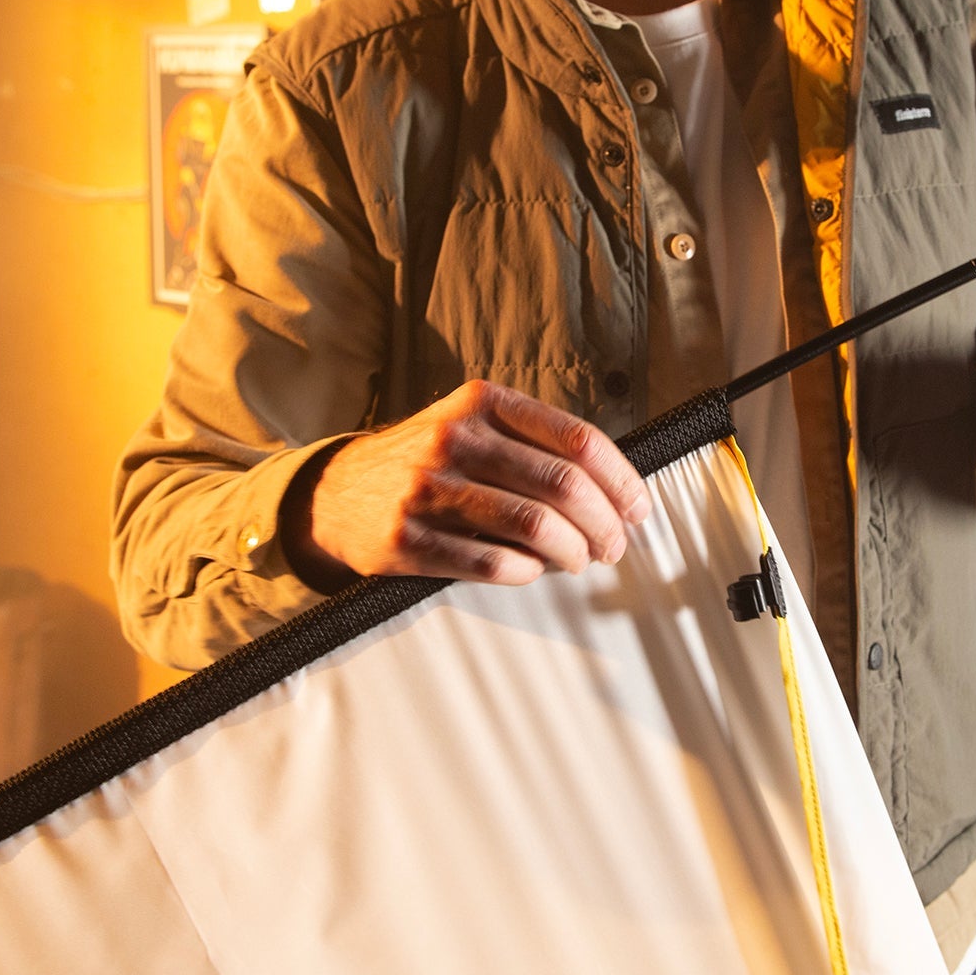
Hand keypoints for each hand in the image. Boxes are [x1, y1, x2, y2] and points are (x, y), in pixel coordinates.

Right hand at [292, 381, 651, 585]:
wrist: (338, 492)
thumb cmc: (429, 461)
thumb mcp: (474, 425)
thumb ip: (535, 442)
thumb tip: (615, 488)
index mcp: (482, 402)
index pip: (576, 439)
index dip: (620, 480)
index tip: (637, 509)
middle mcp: (455, 438)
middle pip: (563, 485)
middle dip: (603, 524)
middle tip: (613, 546)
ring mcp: (428, 489)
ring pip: (533, 525)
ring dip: (572, 552)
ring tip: (580, 561)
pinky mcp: (407, 539)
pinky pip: (489, 562)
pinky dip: (526, 572)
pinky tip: (534, 571)